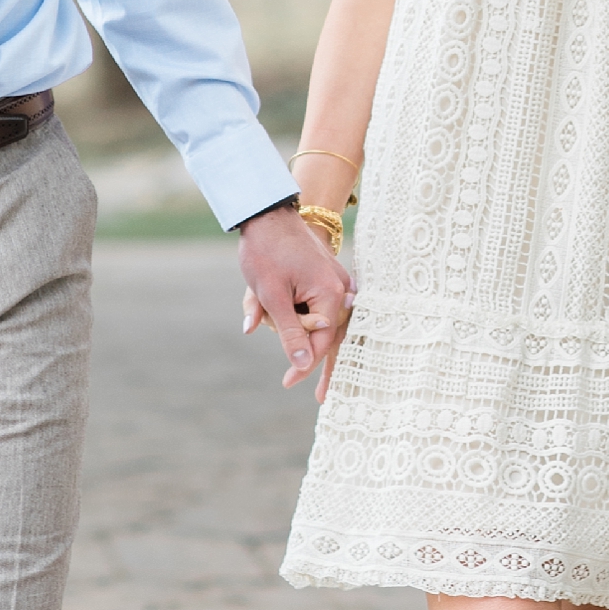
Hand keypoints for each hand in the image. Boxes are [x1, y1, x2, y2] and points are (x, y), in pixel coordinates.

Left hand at [236, 203, 354, 396]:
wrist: (267, 213)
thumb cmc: (267, 251)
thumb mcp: (272, 295)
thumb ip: (289, 332)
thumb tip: (301, 366)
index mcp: (330, 293)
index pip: (323, 340)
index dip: (306, 364)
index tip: (289, 383)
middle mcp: (341, 288)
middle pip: (333, 334)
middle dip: (320, 361)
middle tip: (321, 396)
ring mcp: (337, 281)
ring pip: (327, 322)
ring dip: (309, 337)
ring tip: (303, 366)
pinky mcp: (328, 277)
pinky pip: (322, 307)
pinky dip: (309, 320)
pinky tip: (304, 336)